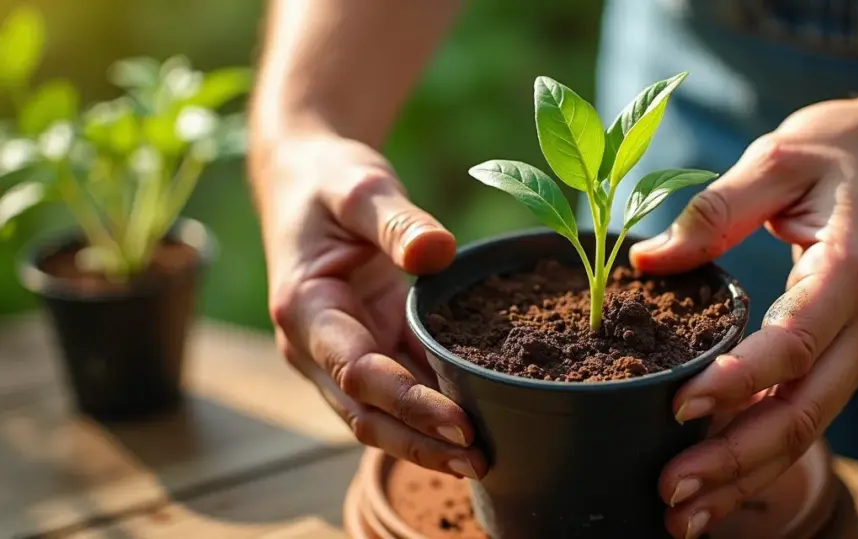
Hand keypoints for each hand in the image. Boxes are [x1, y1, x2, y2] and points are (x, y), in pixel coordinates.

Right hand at [253, 133, 486, 479]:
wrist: (305, 181)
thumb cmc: (328, 181)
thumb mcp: (359, 186)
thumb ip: (395, 219)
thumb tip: (438, 250)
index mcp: (305, 308)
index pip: (357, 371)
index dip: (408, 402)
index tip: (459, 423)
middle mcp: (316, 345)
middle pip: (366, 412)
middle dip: (420, 442)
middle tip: (480, 461)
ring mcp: (339, 353)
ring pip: (379, 415)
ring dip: (425, 440)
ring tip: (483, 460)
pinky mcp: (367, 348)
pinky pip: (398, 391)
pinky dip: (429, 413)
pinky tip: (473, 426)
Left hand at [629, 97, 857, 537]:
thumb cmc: (843, 150)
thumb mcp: (777, 158)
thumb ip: (714, 211)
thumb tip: (645, 260)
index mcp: (851, 272)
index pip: (792, 345)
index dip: (735, 384)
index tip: (677, 410)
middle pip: (801, 412)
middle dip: (733, 460)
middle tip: (669, 492)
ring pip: (806, 430)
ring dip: (744, 475)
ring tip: (683, 513)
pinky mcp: (855, 357)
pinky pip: (807, 416)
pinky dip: (764, 456)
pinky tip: (720, 482)